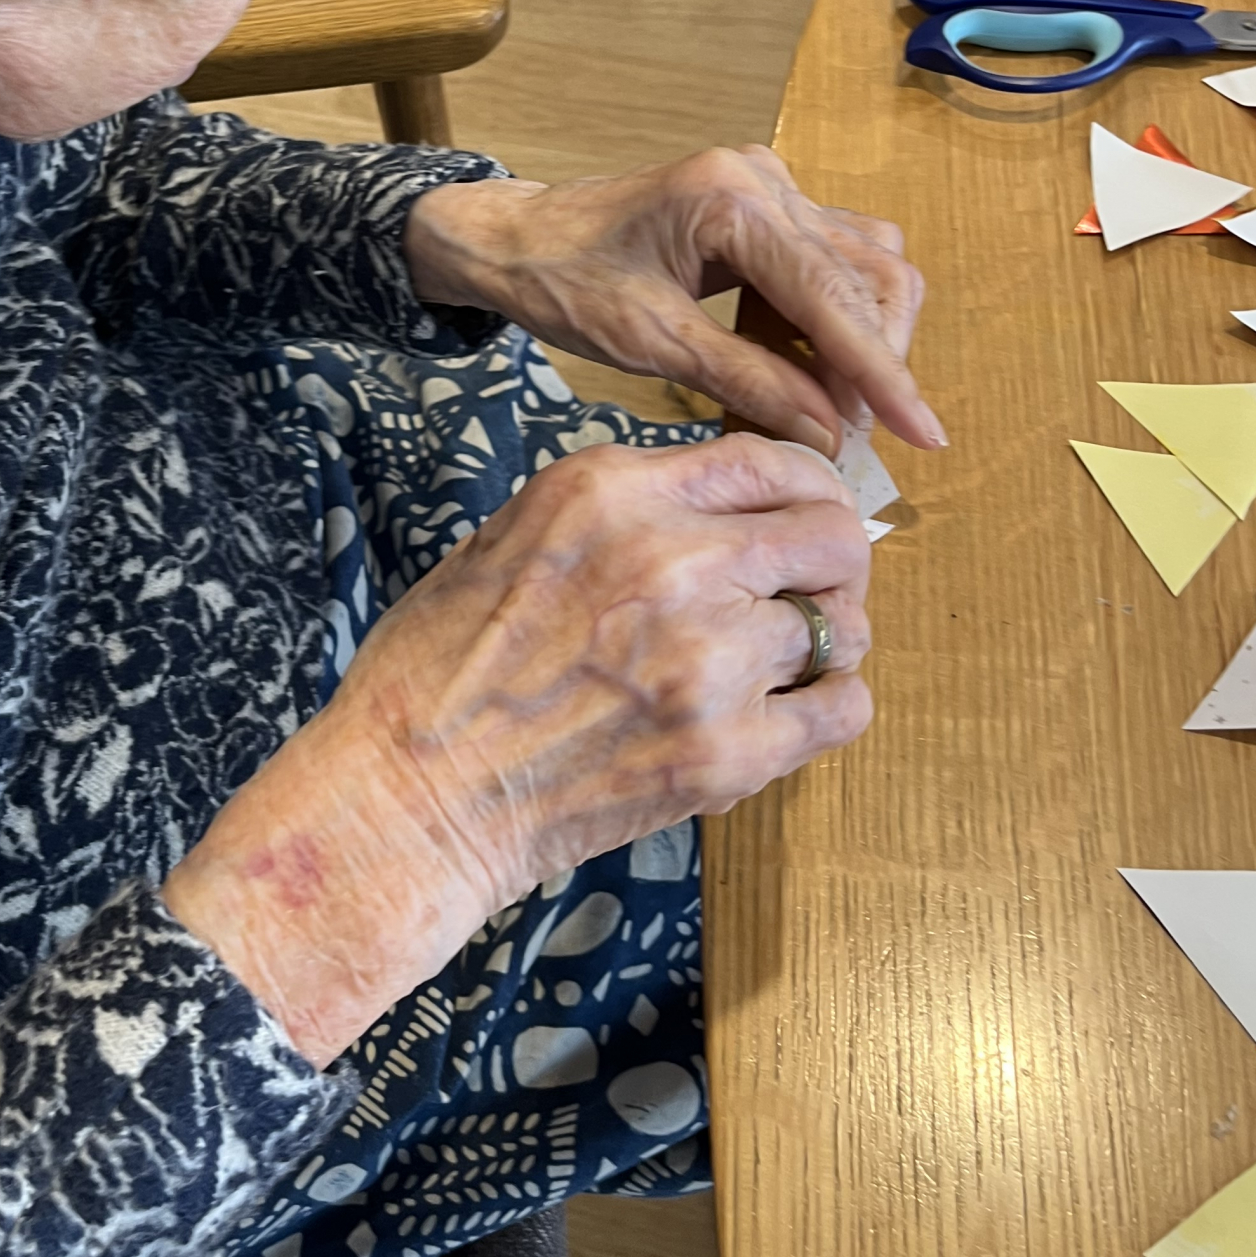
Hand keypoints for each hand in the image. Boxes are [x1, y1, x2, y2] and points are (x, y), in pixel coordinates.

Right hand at [162, 433, 869, 1067]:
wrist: (412, 795)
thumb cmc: (443, 667)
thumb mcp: (514, 534)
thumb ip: (623, 508)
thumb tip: (724, 504)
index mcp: (610, 492)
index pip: (769, 460)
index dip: (811, 489)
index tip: (810, 518)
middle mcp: (670, 560)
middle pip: (832, 536)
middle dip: (835, 565)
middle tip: (811, 596)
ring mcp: (705, 659)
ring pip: (841, 628)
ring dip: (823, 646)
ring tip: (779, 670)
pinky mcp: (726, 752)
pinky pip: (843, 710)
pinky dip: (831, 710)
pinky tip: (793, 716)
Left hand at [402, 147, 940, 456]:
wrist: (517, 239)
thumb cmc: (565, 283)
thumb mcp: (649, 344)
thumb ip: (747, 382)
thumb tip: (830, 434)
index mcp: (732, 202)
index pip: (835, 296)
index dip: (884, 372)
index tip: (924, 433)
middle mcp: (765, 180)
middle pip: (873, 274)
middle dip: (876, 359)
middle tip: (855, 435)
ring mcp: (771, 186)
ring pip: (866, 265)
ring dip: (865, 339)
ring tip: (834, 408)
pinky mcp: (767, 205)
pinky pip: (834, 260)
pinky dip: (838, 318)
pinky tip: (813, 368)